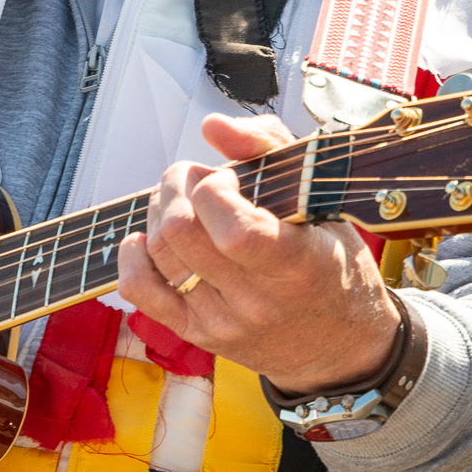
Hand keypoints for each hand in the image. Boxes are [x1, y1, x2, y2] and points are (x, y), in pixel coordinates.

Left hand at [116, 111, 400, 392]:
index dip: (215, 188)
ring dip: (160, 211)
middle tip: (198, 179)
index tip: (229, 178)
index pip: (232, 229)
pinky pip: (140, 290)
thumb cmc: (332, 264)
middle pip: (181, 232)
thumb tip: (212, 125)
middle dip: (178, 185)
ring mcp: (223, 321)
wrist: (338, 345)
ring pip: (160, 252)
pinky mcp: (197, 334)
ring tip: (185, 203)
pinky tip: (150, 236)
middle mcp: (257, 301)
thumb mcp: (322, 202)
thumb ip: (269, 148)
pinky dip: (133, 254)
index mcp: (297, 266)